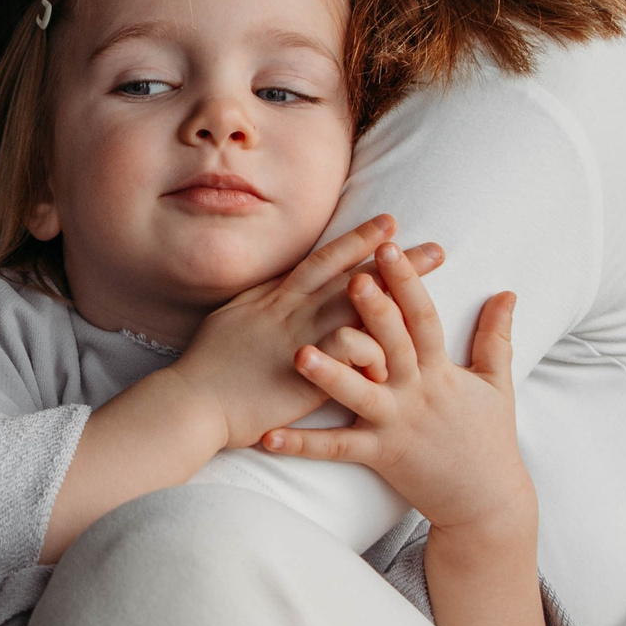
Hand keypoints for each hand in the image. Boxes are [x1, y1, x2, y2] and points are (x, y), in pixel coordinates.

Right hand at [173, 216, 443, 449]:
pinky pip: (349, 348)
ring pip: (356, 306)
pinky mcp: (304, 370)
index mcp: (271, 298)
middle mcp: (289, 311)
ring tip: (433, 298)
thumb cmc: (204, 369)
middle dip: (394, 261)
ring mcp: (298, 337)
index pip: (322, 262)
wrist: (190, 401)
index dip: (357, 241)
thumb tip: (272, 290)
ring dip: (397, 297)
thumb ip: (256, 305)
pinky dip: (373, 350)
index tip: (388, 224)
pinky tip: (395, 357)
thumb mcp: (229, 322)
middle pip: (351, 277)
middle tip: (435, 248)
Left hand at [261, 244, 533, 530]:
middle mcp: (417, 393)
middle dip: (374, 313)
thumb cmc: (488, 438)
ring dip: (330, 375)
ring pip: (359, 395)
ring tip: (298, 354)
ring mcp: (396, 425)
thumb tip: (509, 291)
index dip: (408, 282)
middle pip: (393, 346)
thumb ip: (497, 336)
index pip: (423, 318)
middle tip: (351, 279)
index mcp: (440, 371)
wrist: (486, 504)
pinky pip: (336, 449)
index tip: (390, 247)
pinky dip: (302, 444)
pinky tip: (268, 435)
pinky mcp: (379, 456)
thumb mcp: (498, 384)